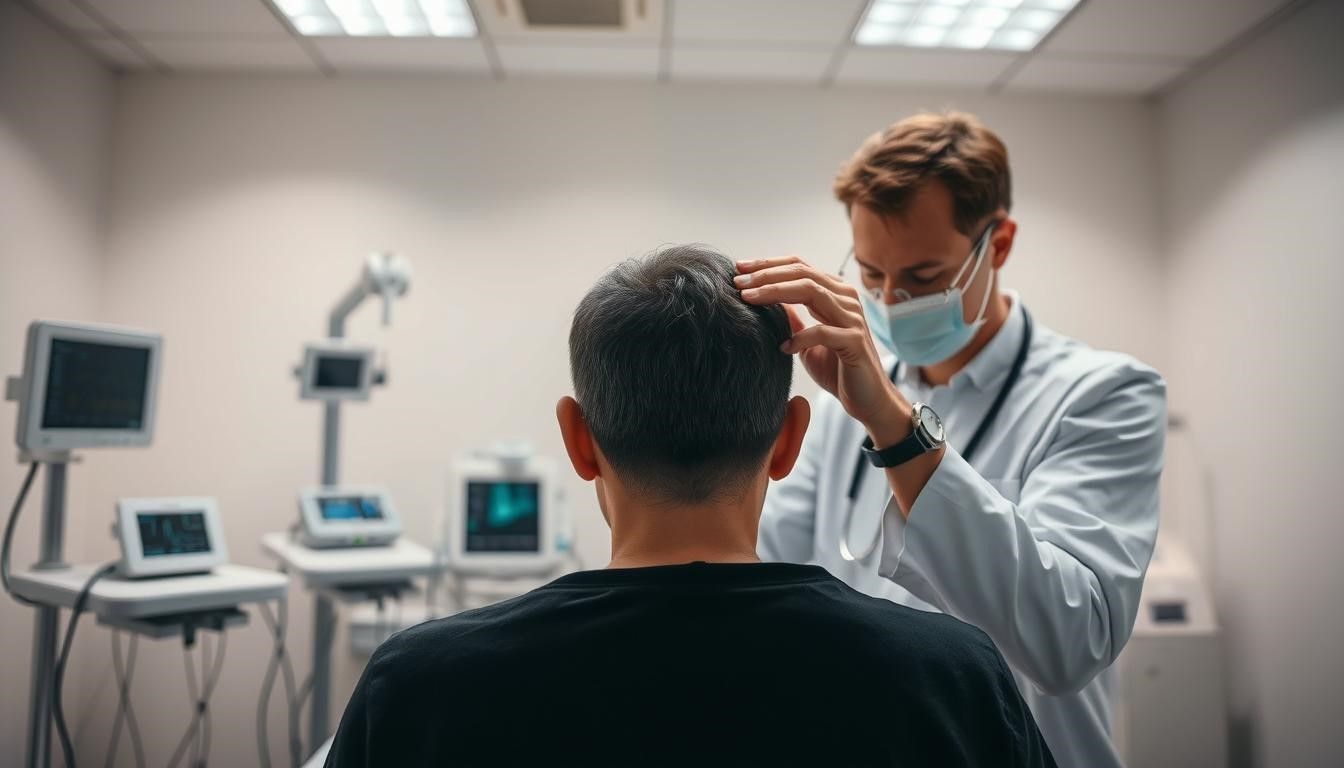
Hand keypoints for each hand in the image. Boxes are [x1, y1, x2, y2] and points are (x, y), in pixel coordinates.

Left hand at [735, 255, 908, 435]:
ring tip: (749, 300)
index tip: (739, 269)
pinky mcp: (854, 341)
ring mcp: (852, 318)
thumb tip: (766, 299)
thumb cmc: (837, 368)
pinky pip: (822, 332)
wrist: (867, 399)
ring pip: (811, 291)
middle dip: (766, 274)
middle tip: (738, 282)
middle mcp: (846, 299)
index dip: (768, 264)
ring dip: (775, 292)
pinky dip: (799, 337)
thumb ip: (793, 319)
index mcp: (834, 293)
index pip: (799, 267)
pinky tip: (782, 348)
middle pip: (802, 273)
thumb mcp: (807, 339)